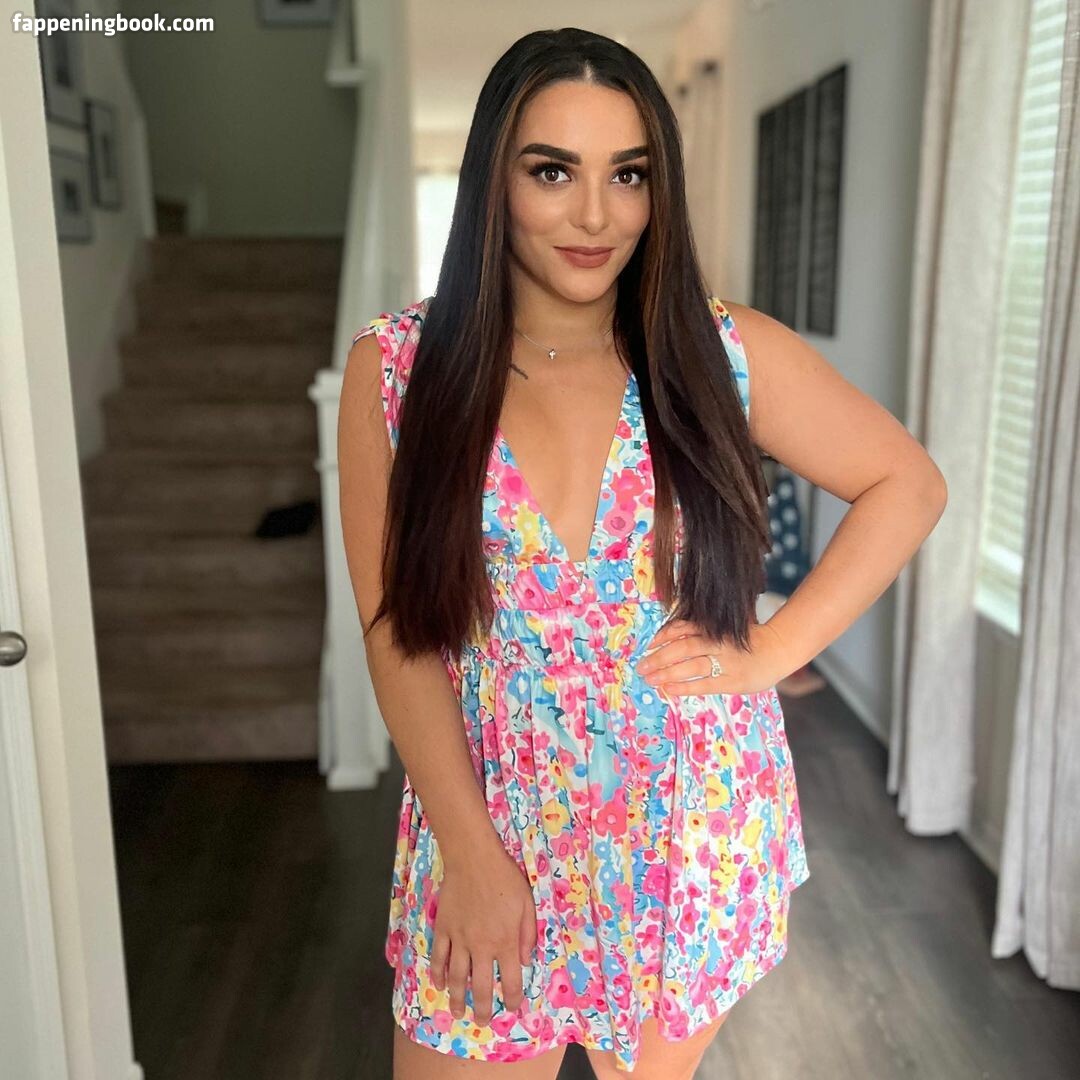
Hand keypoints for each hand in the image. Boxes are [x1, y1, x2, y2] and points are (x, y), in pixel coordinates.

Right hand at [429, 845, 537, 1025]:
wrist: (473, 859)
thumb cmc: (505, 878)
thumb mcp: (527, 904)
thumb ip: (527, 935)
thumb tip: (526, 961)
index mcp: (505, 941)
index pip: (511, 979)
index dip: (512, 997)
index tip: (512, 1007)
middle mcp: (481, 946)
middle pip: (482, 986)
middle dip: (484, 1008)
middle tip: (483, 1022)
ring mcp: (459, 939)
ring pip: (458, 977)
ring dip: (458, 998)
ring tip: (458, 1013)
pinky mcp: (443, 929)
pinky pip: (439, 957)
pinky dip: (438, 973)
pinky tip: (440, 985)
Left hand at [635, 617, 792, 695]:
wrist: (779, 649)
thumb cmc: (746, 639)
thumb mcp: (724, 628)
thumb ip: (702, 631)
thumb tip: (668, 637)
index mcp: (715, 628)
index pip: (684, 629)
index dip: (664, 636)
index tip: (648, 645)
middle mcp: (718, 643)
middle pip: (683, 648)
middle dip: (659, 657)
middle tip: (642, 666)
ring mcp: (726, 662)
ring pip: (691, 666)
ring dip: (667, 673)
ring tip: (650, 678)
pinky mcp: (733, 681)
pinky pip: (705, 684)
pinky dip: (685, 686)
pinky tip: (670, 689)